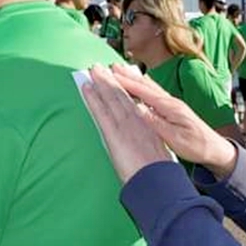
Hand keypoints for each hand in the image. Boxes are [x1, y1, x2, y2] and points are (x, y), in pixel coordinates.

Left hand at [82, 65, 172, 183]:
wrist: (156, 179)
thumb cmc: (158, 171)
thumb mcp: (158, 152)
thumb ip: (149, 141)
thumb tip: (143, 139)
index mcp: (148, 124)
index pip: (134, 102)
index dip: (125, 88)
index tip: (119, 77)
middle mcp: (136, 120)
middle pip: (122, 95)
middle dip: (111, 79)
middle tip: (101, 66)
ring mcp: (124, 125)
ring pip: (111, 98)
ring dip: (101, 83)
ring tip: (93, 70)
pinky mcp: (113, 133)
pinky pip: (101, 112)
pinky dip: (93, 98)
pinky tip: (87, 88)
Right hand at [107, 64, 237, 178]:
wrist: (216, 149)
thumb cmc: (197, 146)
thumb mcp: (175, 137)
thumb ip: (157, 123)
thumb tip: (138, 109)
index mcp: (170, 107)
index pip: (143, 91)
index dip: (126, 83)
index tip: (110, 75)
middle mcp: (171, 101)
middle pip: (145, 85)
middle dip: (127, 76)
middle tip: (111, 67)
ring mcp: (173, 104)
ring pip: (150, 87)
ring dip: (134, 78)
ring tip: (121, 70)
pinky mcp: (173, 108)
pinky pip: (154, 93)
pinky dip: (143, 86)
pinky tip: (139, 84)